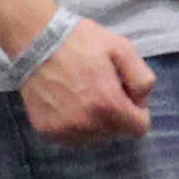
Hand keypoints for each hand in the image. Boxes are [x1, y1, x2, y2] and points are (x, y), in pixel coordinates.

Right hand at [21, 18, 153, 141]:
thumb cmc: (81, 41)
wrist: (36, 40)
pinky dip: (75, 125)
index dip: (138, 111)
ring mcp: (64, 130)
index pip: (139, 128)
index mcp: (108, 104)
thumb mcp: (122, 48)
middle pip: (117, 133)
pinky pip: (72, 137)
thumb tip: (141, 102)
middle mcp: (86, 124)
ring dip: (96, 122)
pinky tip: (69, 103)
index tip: (127, 95)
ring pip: (95, 138)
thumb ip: (142, 79)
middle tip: (103, 89)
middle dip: (117, 115)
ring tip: (84, 96)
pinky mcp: (47, 131)